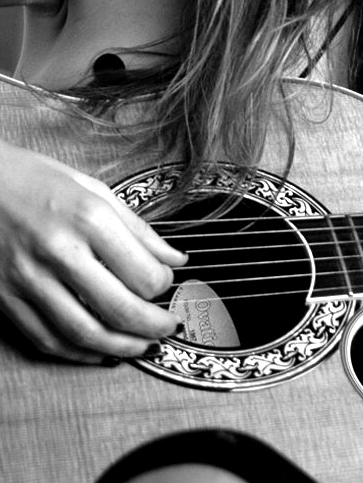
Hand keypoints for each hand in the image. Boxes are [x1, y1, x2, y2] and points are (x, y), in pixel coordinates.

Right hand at [0, 140, 186, 364]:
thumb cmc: (34, 179)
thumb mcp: (93, 190)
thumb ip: (137, 229)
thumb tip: (175, 259)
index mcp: (89, 218)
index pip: (143, 273)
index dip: (164, 286)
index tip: (168, 283)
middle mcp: (59, 251)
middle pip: (119, 309)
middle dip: (154, 326)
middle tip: (169, 327)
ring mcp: (27, 278)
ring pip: (84, 333)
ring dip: (121, 348)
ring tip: (143, 346)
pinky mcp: (3, 298)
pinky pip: (45, 339)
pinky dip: (78, 353)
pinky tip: (99, 351)